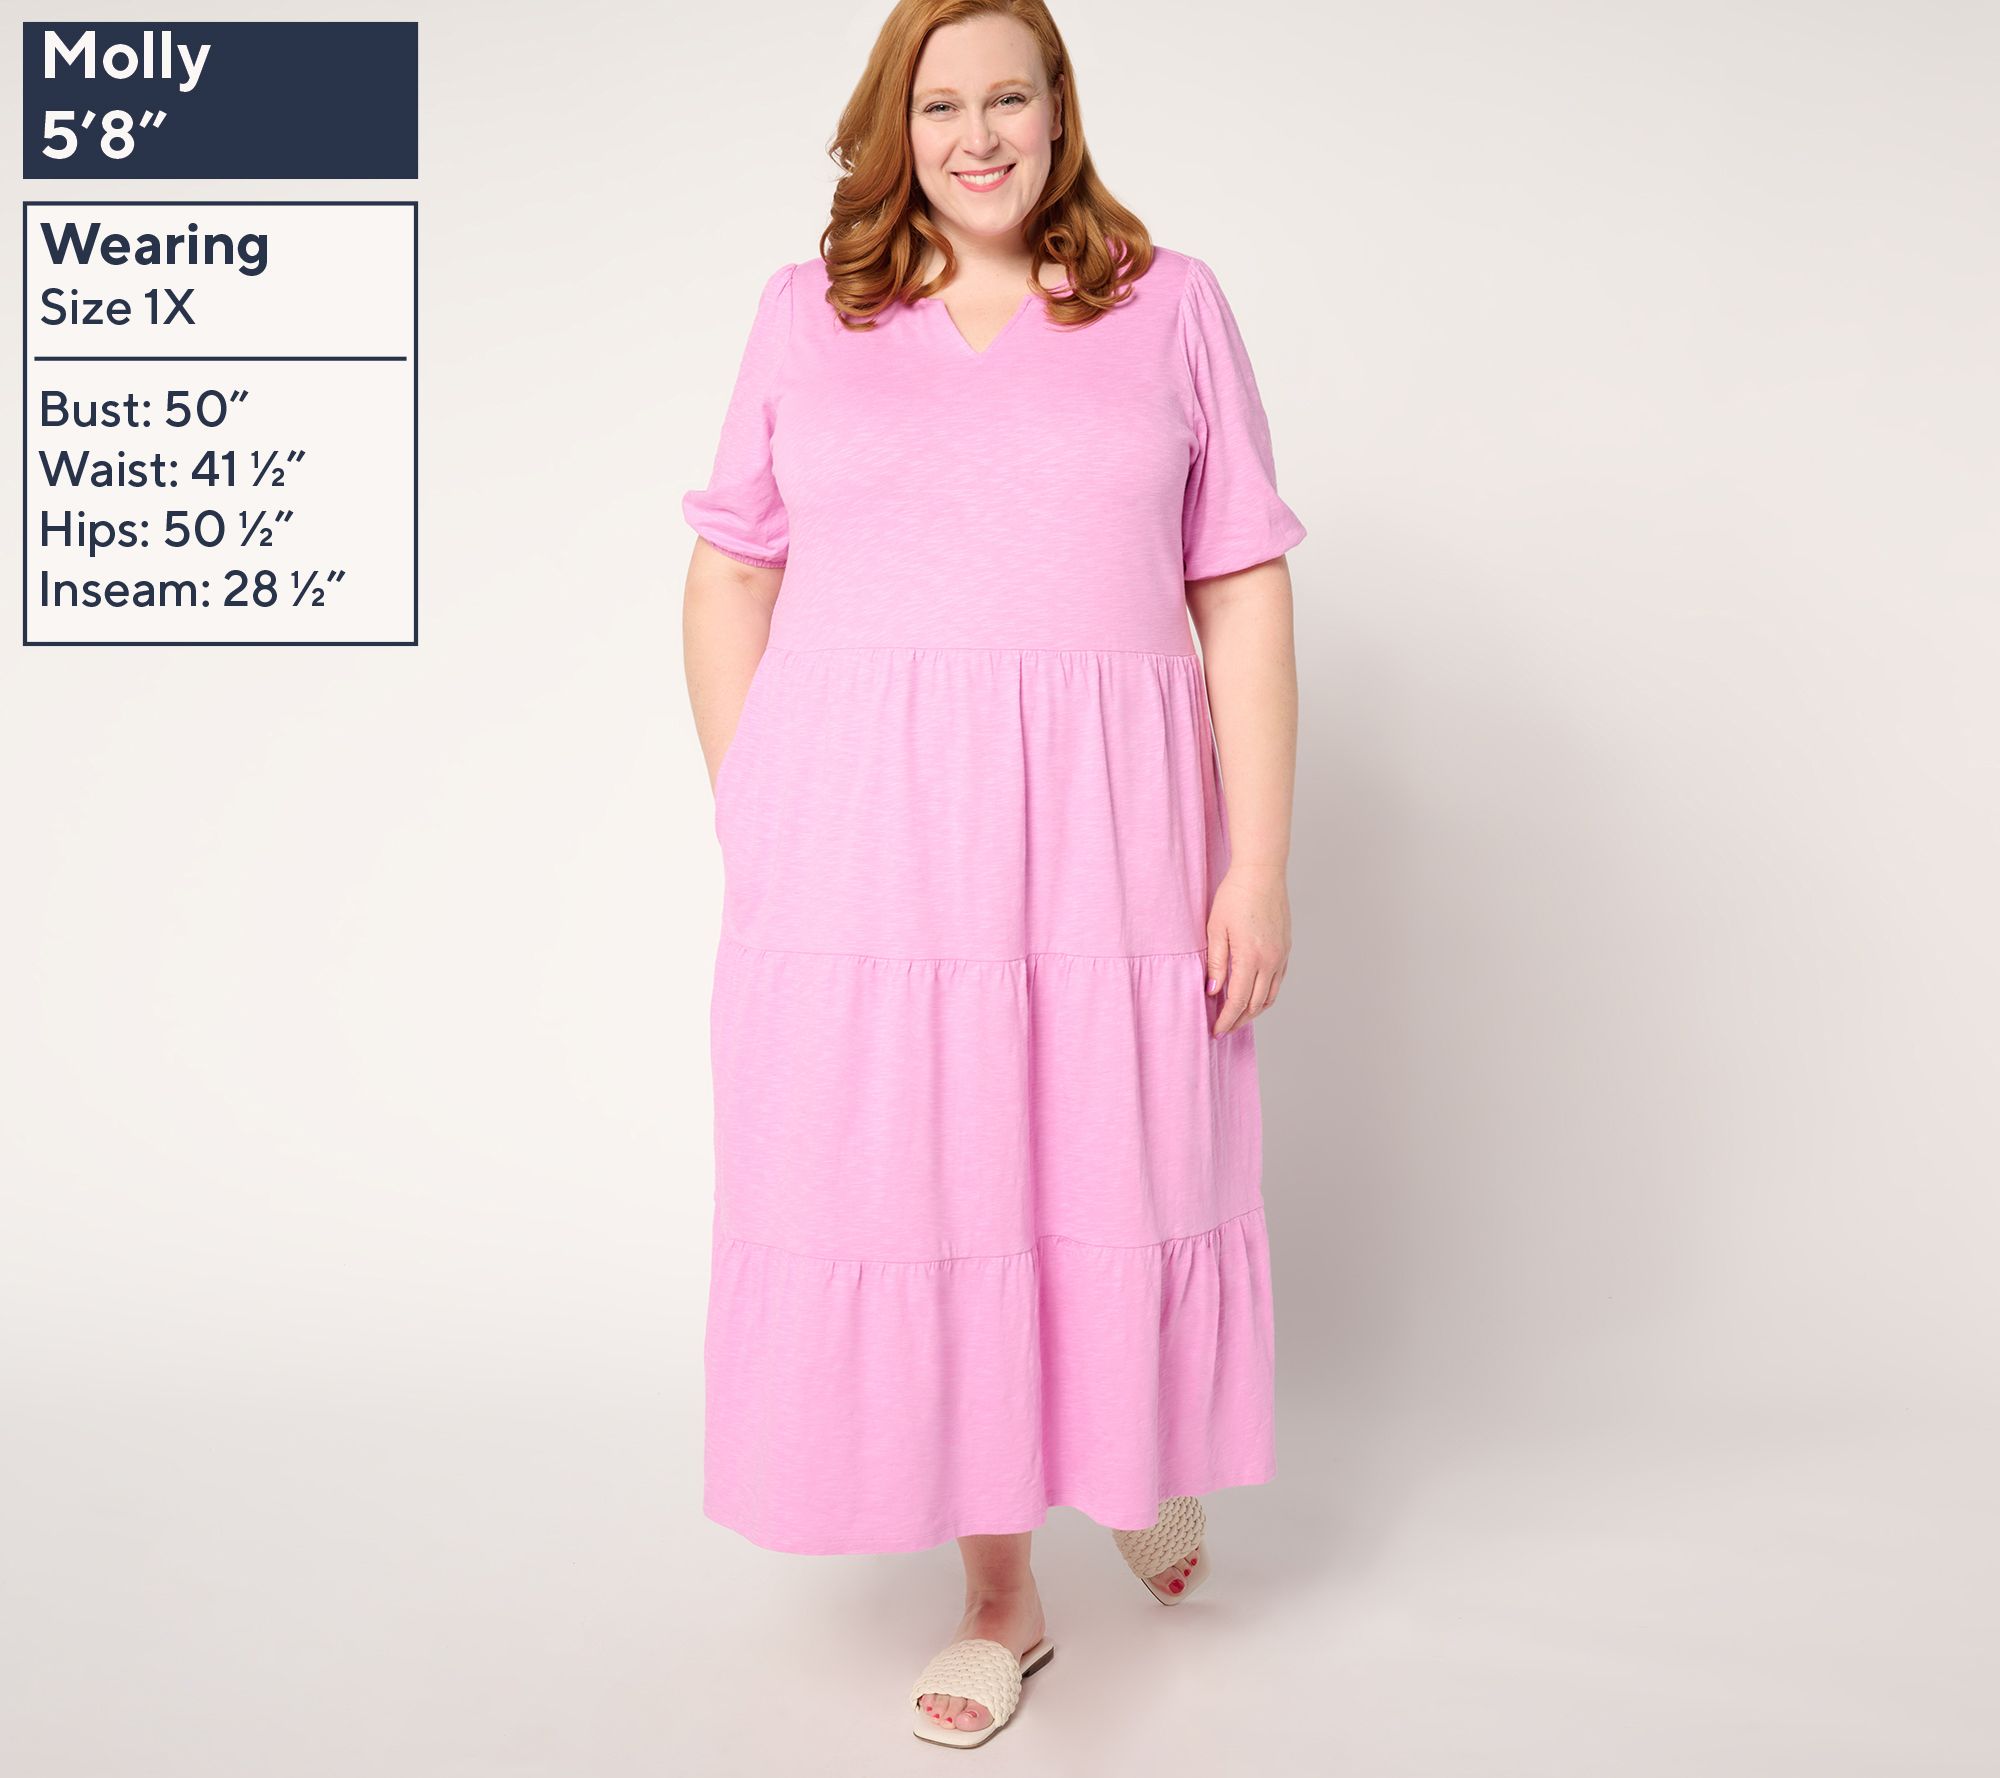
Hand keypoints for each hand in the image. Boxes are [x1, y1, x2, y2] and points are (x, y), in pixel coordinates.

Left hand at [1205, 863, 1289, 1035]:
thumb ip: (1215, 963)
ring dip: (1253, 1011)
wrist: (1262, 873)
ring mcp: (1280, 956)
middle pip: (1255, 1005)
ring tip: (1237, 1017)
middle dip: (1239, 1020)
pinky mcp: (1285, 948)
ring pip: (1269, 997)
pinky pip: (1277, 982)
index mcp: (1250, 958)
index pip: (1238, 1001)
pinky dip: (1265, 995)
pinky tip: (1253, 996)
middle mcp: (1270, 961)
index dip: (1226, 1020)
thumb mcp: (1215, 929)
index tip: (1216, 1031)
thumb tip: (1213, 992)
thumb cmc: (1234, 896)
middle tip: (1224, 1028)